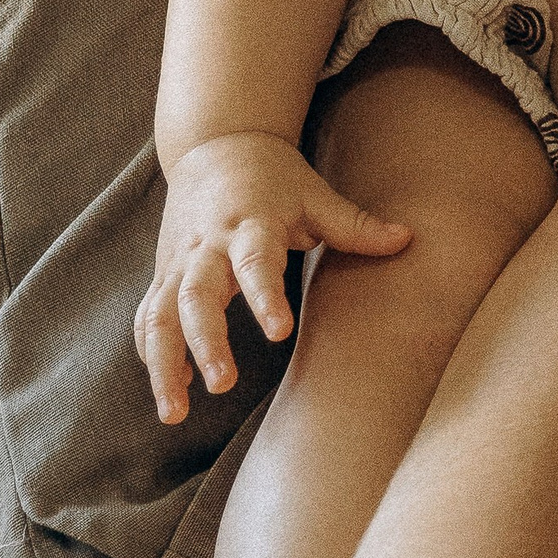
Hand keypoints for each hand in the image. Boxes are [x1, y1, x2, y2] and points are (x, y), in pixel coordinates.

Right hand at [133, 132, 409, 425]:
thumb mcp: (315, 195)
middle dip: (205, 341)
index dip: (265, 295)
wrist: (216, 145)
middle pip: (196, 295)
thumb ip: (355, 225)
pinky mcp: (163, 273)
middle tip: (223, 384)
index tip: (278, 332)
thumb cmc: (275, 178)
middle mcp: (207, 246)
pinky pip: (149, 318)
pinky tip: (172, 392)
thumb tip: (408, 239)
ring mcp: (178, 262)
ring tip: (174, 413)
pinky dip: (152, 354)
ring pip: (159, 315)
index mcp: (249, 225)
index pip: (255, 262)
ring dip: (163, 363)